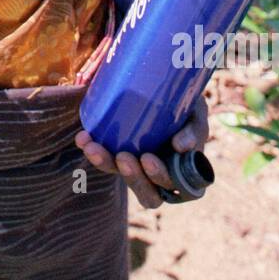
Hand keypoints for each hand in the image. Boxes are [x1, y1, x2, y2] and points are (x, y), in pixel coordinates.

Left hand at [74, 97, 209, 208]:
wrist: (163, 85)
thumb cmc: (186, 105)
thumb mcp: (196, 113)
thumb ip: (194, 128)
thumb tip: (181, 146)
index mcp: (183, 172)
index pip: (176, 190)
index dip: (160, 180)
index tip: (147, 158)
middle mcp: (159, 177)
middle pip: (148, 195)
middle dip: (134, 178)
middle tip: (124, 157)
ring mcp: (137, 167)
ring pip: (122, 178)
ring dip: (107, 165)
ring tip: (94, 148)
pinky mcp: (116, 153)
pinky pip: (103, 158)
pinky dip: (92, 150)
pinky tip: (83, 137)